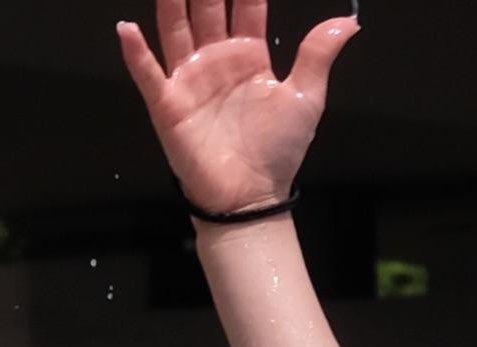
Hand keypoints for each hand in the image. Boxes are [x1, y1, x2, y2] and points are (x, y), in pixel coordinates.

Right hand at [116, 0, 353, 219]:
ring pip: (175, 28)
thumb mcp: (306, 96)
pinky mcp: (169, 106)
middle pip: (206, 7)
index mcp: (248, 54)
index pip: (245, 3)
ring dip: (171, 2)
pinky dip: (136, 52)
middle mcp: (215, 59)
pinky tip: (127, 29)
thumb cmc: (278, 149)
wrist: (252, 197)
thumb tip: (349, 20)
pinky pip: (148, 74)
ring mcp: (190, 80)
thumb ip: (318, 53)